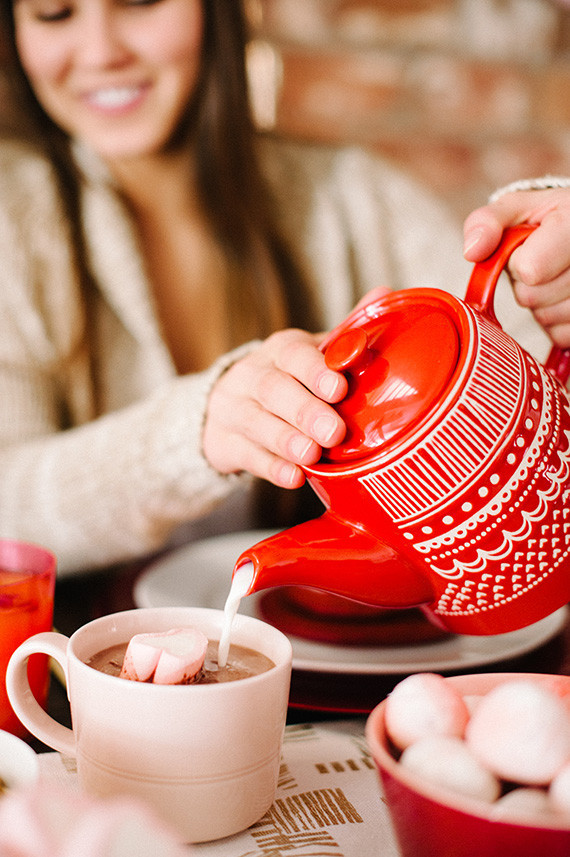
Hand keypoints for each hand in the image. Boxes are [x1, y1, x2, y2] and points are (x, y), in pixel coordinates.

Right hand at [202, 329, 347, 487]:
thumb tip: (383, 320)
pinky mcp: (225, 444)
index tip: (338, 389)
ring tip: (312, 455)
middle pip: (273, 389)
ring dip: (287, 440)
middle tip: (333, 431)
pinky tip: (293, 477)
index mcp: (281, 351)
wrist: (226, 408)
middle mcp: (253, 375)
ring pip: (256, 422)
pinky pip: (248, 455)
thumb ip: (343, 351)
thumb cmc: (287, 383)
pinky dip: (272, 468)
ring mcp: (234, 410)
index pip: (295, 354)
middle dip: (305, 411)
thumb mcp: (309, 360)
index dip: (316, 371)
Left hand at [463, 188, 569, 346]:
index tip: (528, 248)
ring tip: (554, 279)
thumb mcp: (516, 208)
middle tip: (542, 265)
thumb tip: (473, 251)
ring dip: (541, 304)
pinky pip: (560, 335)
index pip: (529, 269)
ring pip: (548, 319)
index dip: (518, 262)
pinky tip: (562, 296)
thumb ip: (488, 221)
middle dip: (527, 284)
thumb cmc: (547, 221)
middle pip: (533, 297)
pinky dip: (555, 322)